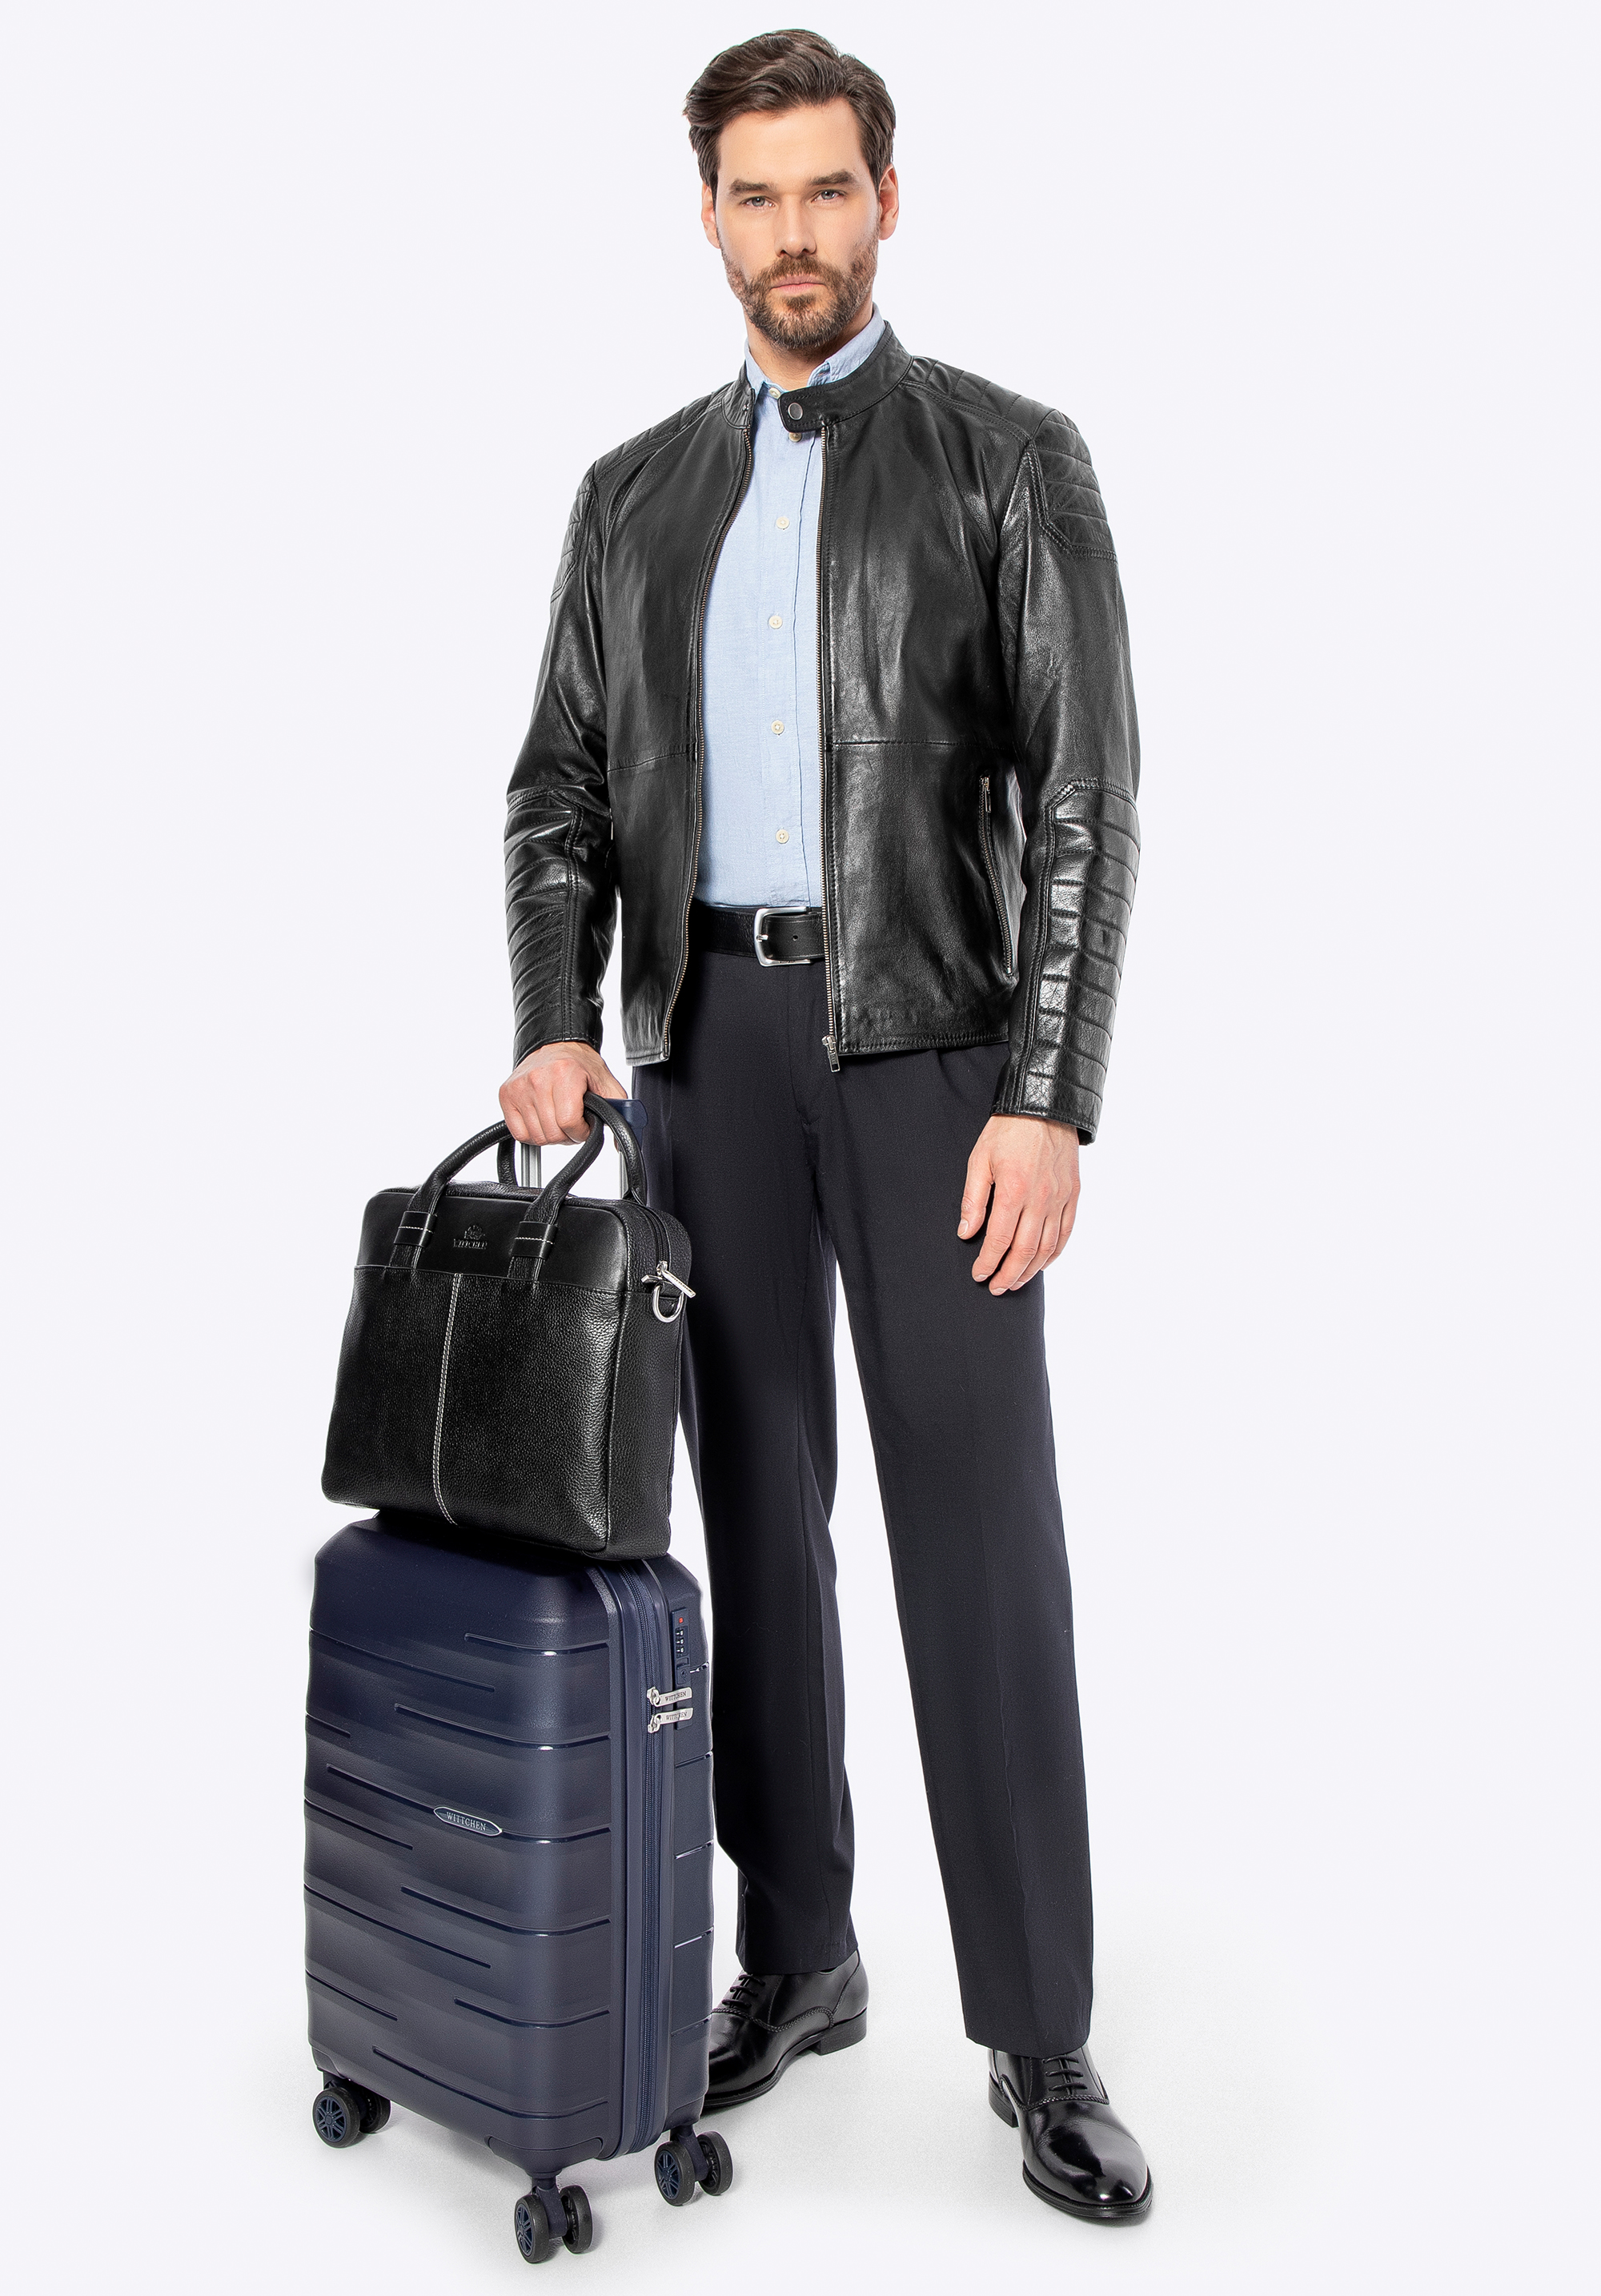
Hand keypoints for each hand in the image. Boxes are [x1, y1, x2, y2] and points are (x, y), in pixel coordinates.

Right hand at [499, 1041, 629, 1147]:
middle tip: (572, 1122)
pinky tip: (543, 1120)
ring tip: (558, 1119)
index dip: (581, 1132)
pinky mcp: (506, 1094)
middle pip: (552, 1133)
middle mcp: (538, 1078)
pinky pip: (519, 1133)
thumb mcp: (607, 1084)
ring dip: (551, 1135)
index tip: (584, 1125)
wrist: (558, 1045)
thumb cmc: (581, 1065)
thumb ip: (619, 1111)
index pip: (569, 1122)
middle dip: (567, 1135)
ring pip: (536, 1136)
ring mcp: (520, 1087)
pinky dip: (533, 1133)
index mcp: (565, 1073)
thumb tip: (620, 1142)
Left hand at [958, 1115, 1079, 1293]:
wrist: (1044, 1107)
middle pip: (1025, 1250)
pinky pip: (1066, 1233)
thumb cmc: (1008, 1131)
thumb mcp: (979, 1160)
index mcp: (1014, 1190)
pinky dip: (1054, 1253)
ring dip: (1031, 1270)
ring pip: (1048, 1247)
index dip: (988, 1262)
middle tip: (996, 1288)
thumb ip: (973, 1200)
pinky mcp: (1073, 1195)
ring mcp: (1060, 1198)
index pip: (1000, 1239)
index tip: (979, 1274)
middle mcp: (1041, 1199)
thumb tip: (965, 1233)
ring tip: (1016, 1282)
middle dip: (1009, 1274)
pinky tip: (1042, 1264)